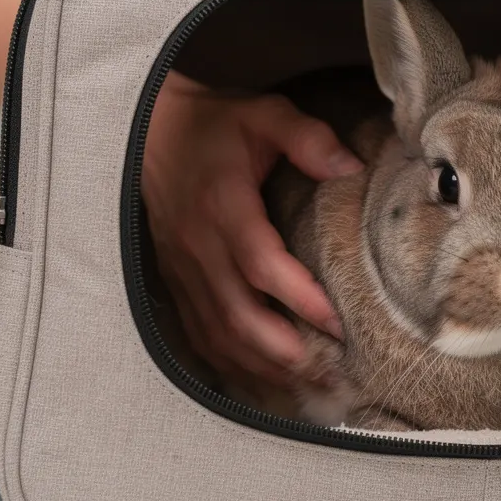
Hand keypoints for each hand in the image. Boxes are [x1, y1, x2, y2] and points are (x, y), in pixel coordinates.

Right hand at [142, 72, 363, 386]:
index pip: (260, 264)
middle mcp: (199, 245)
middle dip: (281, 351)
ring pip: (218, 333)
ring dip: (260, 366)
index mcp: (223, 206)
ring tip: (306, 387)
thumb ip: (307, 137)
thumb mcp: (264, 113)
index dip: (298, 297)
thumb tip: (349, 166)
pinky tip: (261, 381)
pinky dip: (229, 364)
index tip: (336, 322)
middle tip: (327, 373)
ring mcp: (183, 269)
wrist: (150, 130)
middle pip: (237, 314)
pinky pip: (199, 333)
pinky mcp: (176, 281)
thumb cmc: (215, 125)